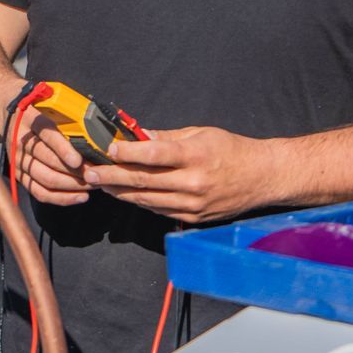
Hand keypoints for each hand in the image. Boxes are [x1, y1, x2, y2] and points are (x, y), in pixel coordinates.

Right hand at [11, 110, 92, 206]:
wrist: (6, 116)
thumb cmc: (35, 110)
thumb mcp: (46, 105)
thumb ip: (66, 116)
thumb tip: (94, 131)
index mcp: (31, 121)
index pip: (48, 136)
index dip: (64, 149)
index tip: (79, 161)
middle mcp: (22, 143)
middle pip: (49, 161)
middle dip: (75, 171)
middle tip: (96, 174)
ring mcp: (20, 162)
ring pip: (47, 179)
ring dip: (72, 185)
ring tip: (92, 185)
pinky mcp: (20, 176)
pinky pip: (41, 192)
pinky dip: (62, 198)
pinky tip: (80, 196)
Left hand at [83, 126, 278, 224]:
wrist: (262, 177)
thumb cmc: (231, 150)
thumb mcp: (200, 133)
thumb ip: (166, 138)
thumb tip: (136, 136)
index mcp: (195, 156)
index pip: (153, 154)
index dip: (127, 152)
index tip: (107, 148)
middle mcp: (193, 183)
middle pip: (143, 181)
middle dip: (112, 177)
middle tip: (89, 173)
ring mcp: (193, 204)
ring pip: (146, 200)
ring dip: (120, 192)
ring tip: (100, 184)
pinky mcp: (192, 218)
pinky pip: (158, 210)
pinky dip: (140, 201)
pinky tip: (125, 194)